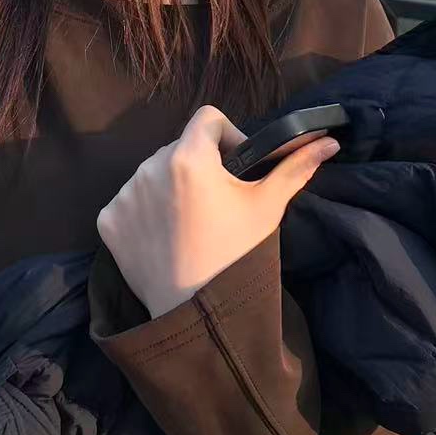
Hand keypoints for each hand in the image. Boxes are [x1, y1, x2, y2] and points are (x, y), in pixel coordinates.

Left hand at [96, 105, 339, 319]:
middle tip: (217, 204)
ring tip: (191, 225)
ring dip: (171, 188)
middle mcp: (149, 168)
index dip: (228, 136)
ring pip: (153, 174)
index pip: (208, 119)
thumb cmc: (237, 256)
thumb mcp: (268, 208)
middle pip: (180, 147)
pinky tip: (165, 239)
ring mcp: (124, 195)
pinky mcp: (107, 221)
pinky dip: (145, 214)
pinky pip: (129, 202)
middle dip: (200, 166)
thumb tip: (328, 142)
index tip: (237, 167)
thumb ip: (294, 168)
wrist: (197, 315)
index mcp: (189, 158)